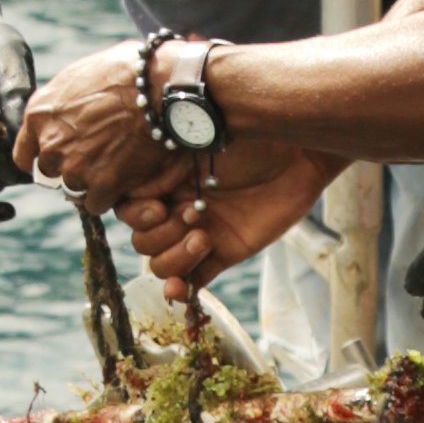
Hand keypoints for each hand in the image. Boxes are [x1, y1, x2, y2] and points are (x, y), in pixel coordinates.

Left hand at [12, 41, 160, 209]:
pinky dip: (109, 195)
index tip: (56, 158)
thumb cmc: (123, 72)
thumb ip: (62, 104)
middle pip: (51, 172)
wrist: (156, 87)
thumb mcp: (77, 77)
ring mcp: (75, 167)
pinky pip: (97, 203)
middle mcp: (50, 144)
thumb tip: (64, 112)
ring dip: (92, 181)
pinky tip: (124, 176)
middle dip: (70, 167)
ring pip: (75, 188)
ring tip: (116, 161)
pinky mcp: (101, 184)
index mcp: (39, 115)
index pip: (24, 155)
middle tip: (96, 154)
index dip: (41, 158)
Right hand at [127, 145, 322, 298]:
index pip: (127, 210)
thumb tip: (128, 169)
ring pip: (162, 265)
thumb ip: (163, 157)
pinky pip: (193, 281)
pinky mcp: (224, 253)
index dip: (136, 215)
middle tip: (195, 213)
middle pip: (143, 242)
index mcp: (162, 180)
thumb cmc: (248, 132)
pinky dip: (183, 290)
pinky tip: (181, 289)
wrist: (296, 151)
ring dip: (175, 258)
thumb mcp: (199, 138)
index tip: (160, 205)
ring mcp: (198, 233)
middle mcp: (175, 208)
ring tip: (204, 238)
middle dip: (161, 235)